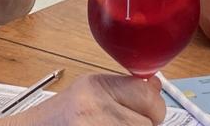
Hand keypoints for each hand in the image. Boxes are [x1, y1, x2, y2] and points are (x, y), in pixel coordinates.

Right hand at [5, 74, 165, 125]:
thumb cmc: (55, 119)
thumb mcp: (87, 93)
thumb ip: (122, 90)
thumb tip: (154, 87)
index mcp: (96, 87)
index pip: (148, 95)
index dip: (152, 107)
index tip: (147, 112)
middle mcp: (95, 108)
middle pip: (149, 122)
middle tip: (124, 124)